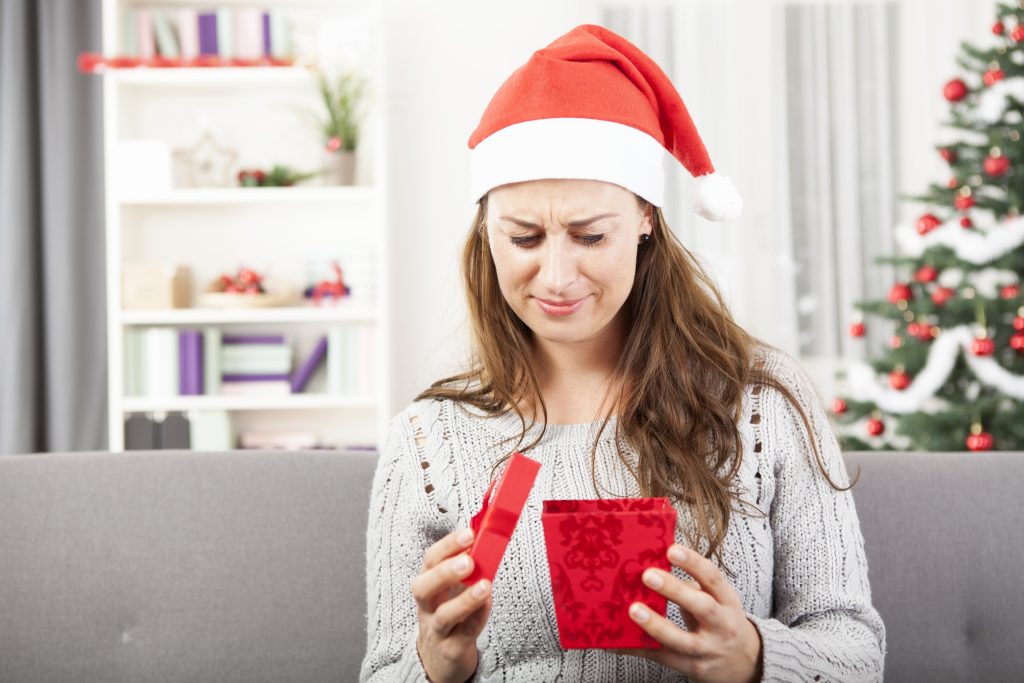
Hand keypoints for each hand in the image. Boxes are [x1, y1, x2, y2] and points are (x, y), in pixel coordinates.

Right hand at [411, 528, 492, 682]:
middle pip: (424, 588)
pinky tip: (489, 603)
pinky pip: (464, 634)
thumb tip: (488, 538)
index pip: (429, 561)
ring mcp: (437, 630)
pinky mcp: (452, 649)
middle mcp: (427, 607)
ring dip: (465, 599)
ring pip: (444, 616)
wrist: (440, 659)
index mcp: (427, 584)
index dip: (447, 546)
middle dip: (445, 571)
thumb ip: (466, 567)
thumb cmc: (450, 614)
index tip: (469, 534)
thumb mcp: (452, 589)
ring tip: (484, 585)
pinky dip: (478, 617)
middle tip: (468, 560)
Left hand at [613, 544, 763, 682]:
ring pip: (683, 640)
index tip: (671, 550)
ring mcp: (708, 649)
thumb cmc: (722, 621)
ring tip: (633, 610)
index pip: (713, 578)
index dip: (693, 562)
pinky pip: (663, 658)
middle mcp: (722, 625)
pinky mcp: (692, 668)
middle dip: (675, 590)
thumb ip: (693, 585)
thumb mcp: (718, 600)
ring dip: (656, 625)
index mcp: (727, 601)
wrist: (745, 663)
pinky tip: (618, 642)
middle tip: (648, 575)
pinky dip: (640, 649)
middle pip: (702, 607)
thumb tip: (655, 567)